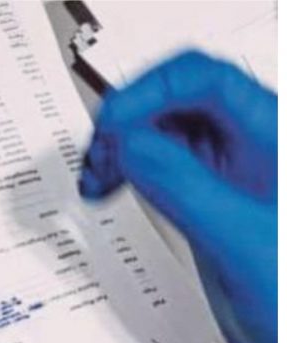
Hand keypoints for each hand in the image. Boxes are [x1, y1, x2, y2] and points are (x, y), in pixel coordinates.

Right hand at [79, 52, 276, 342]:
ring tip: (97, 177)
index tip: (110, 129)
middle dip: (127, 122)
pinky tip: (113, 190)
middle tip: (96, 159)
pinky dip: (129, 174)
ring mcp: (228, 179)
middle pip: (177, 100)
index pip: (202, 81)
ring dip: (122, 148)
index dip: (148, 93)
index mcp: (273, 140)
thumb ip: (182, 185)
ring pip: (165, 134)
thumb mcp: (237, 238)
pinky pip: (161, 170)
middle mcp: (252, 151)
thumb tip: (130, 146)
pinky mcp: (209, 207)